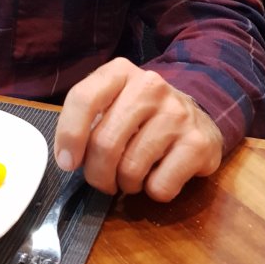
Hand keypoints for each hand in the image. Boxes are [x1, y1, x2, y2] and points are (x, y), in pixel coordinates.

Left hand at [54, 57, 222, 201]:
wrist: (196, 116)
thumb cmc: (141, 113)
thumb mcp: (111, 101)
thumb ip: (87, 120)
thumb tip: (68, 158)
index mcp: (120, 71)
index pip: (84, 98)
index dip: (69, 135)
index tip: (66, 162)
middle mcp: (150, 86)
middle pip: (105, 142)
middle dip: (96, 174)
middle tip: (101, 180)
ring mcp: (177, 113)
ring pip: (131, 169)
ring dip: (125, 184)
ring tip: (131, 176)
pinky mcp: (198, 144)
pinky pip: (161, 186)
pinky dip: (152, 191)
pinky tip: (158, 176)